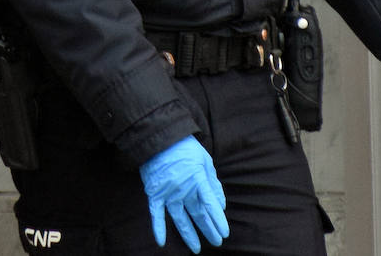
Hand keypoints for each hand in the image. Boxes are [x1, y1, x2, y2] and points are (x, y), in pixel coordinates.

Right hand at [138, 136, 228, 251]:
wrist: (158, 135)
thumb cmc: (184, 146)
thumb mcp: (205, 160)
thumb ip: (213, 182)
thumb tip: (221, 204)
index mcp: (198, 178)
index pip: (210, 204)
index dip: (218, 219)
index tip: (225, 233)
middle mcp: (184, 189)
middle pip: (198, 214)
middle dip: (208, 229)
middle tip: (217, 242)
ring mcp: (168, 192)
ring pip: (180, 219)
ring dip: (189, 235)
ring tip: (196, 249)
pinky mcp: (154, 193)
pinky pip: (156, 213)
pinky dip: (158, 227)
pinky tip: (161, 243)